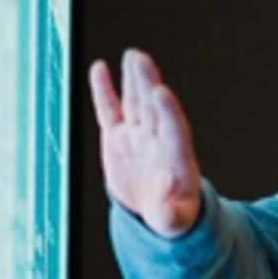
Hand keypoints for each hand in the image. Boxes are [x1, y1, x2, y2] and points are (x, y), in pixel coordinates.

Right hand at [88, 48, 202, 236]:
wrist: (157, 210)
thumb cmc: (173, 216)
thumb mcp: (174, 222)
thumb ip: (170, 213)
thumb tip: (166, 199)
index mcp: (177, 158)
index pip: (174, 129)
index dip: (168, 111)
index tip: (161, 91)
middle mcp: (159, 140)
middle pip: (153, 108)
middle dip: (147, 83)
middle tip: (140, 60)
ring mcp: (139, 135)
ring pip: (135, 102)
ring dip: (133, 79)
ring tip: (132, 56)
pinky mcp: (118, 136)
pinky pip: (110, 110)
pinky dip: (104, 91)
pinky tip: (99, 68)